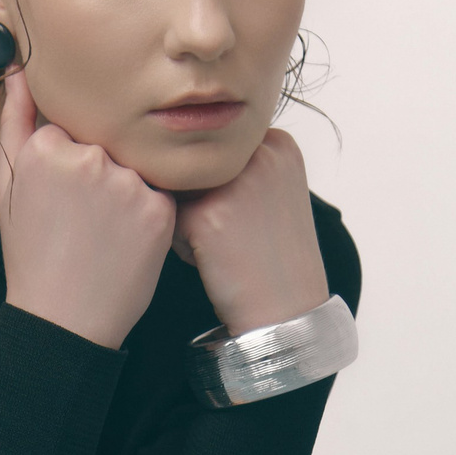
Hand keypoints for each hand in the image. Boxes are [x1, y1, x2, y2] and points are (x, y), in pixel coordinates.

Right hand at [0, 68, 176, 351]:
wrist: (64, 321)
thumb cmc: (32, 255)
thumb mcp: (11, 185)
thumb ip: (16, 119)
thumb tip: (17, 66)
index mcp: (46, 147)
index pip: (73, 128)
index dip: (70, 163)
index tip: (62, 199)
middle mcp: (88, 158)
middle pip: (107, 143)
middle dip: (99, 175)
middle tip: (82, 222)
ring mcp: (127, 183)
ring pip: (135, 166)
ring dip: (125, 192)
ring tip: (102, 235)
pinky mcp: (158, 209)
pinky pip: (159, 193)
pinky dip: (147, 214)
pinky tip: (124, 243)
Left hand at [171, 129, 329, 335]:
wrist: (286, 312)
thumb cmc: (274, 257)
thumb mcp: (274, 192)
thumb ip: (241, 164)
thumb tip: (181, 150)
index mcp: (278, 143)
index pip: (217, 150)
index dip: (221, 187)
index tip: (246, 218)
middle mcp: (259, 154)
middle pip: (196, 168)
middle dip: (203, 202)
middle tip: (235, 236)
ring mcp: (233, 183)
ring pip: (180, 192)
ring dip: (189, 221)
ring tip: (224, 246)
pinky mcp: (207, 215)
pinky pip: (169, 221)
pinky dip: (182, 246)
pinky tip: (213, 260)